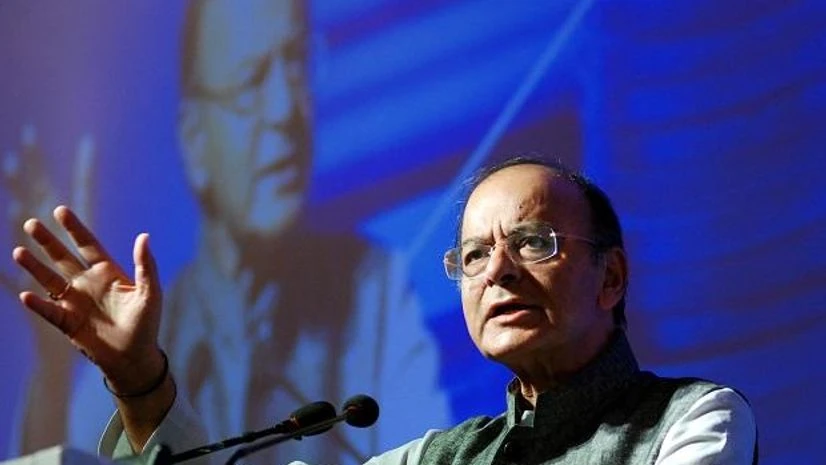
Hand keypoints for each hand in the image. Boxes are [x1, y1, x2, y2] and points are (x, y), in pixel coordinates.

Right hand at [12, 206, 163, 392]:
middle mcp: (87, 283)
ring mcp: (75, 302)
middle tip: (31, 223)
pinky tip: (25, 295)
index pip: (87, 245)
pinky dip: (38, 304)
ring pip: (49, 280)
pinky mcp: (67, 322)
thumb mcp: (150, 292)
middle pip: (63, 258)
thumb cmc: (146, 323)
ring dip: (34, 267)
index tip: (60, 211)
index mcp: (108, 273)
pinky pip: (49, 310)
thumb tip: (144, 236)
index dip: (74, 229)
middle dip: (47, 242)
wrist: (135, 357)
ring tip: (18, 251)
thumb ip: (146, 265)